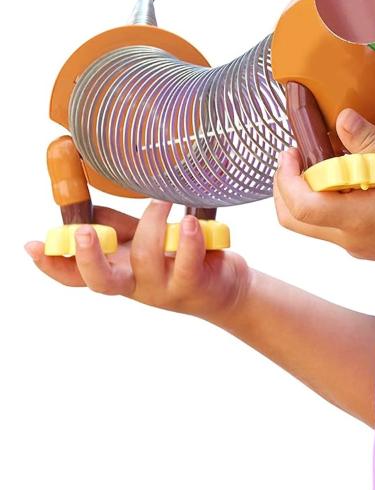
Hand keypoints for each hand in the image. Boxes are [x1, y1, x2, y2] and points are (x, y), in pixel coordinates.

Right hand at [24, 201, 251, 324]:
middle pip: (101, 281)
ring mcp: (162, 289)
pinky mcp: (192, 286)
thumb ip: (121, 230)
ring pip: (146, 259)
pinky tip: (189, 222)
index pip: (77, 277)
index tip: (32, 245)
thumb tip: (88, 212)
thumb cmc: (182, 260)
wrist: (227, 289)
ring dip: (154, 224)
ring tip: (164, 200)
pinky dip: (186, 240)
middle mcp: (136, 285)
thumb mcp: (147, 244)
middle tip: (85, 233)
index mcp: (120, 273)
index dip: (52, 264)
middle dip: (89, 257)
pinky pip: (185, 263)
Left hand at [273, 109, 374, 269]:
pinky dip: (328, 204)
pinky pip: (334, 228)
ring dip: (306, 195)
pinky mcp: (369, 248)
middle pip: (294, 222)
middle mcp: (350, 240)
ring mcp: (358, 248)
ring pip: (312, 226)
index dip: (286, 178)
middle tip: (296, 157)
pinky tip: (352, 181)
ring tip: (326, 163)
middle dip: (285, 188)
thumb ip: (370, 141)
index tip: (291, 151)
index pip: (299, 206)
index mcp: (356, 220)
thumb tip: (341, 119)